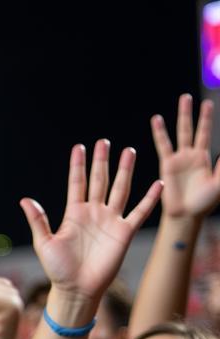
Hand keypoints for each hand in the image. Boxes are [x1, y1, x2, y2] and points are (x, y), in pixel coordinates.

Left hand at [20, 141, 161, 304]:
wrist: (76, 289)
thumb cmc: (58, 269)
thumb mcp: (44, 243)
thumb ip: (38, 221)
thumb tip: (24, 200)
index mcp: (74, 214)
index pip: (77, 184)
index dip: (78, 166)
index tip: (79, 147)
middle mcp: (93, 213)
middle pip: (99, 181)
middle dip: (102, 162)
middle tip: (104, 142)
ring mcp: (110, 221)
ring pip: (120, 190)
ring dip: (125, 171)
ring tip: (129, 151)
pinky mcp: (124, 232)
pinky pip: (139, 212)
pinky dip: (149, 199)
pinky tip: (158, 184)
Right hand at [152, 94, 219, 221]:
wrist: (186, 215)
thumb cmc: (204, 202)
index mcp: (204, 158)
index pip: (205, 133)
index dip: (206, 119)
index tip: (208, 103)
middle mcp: (190, 156)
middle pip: (191, 129)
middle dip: (190, 113)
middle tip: (187, 97)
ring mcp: (178, 159)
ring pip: (179, 133)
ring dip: (179, 117)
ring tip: (179, 101)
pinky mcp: (167, 165)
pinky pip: (164, 145)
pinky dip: (160, 132)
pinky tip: (157, 119)